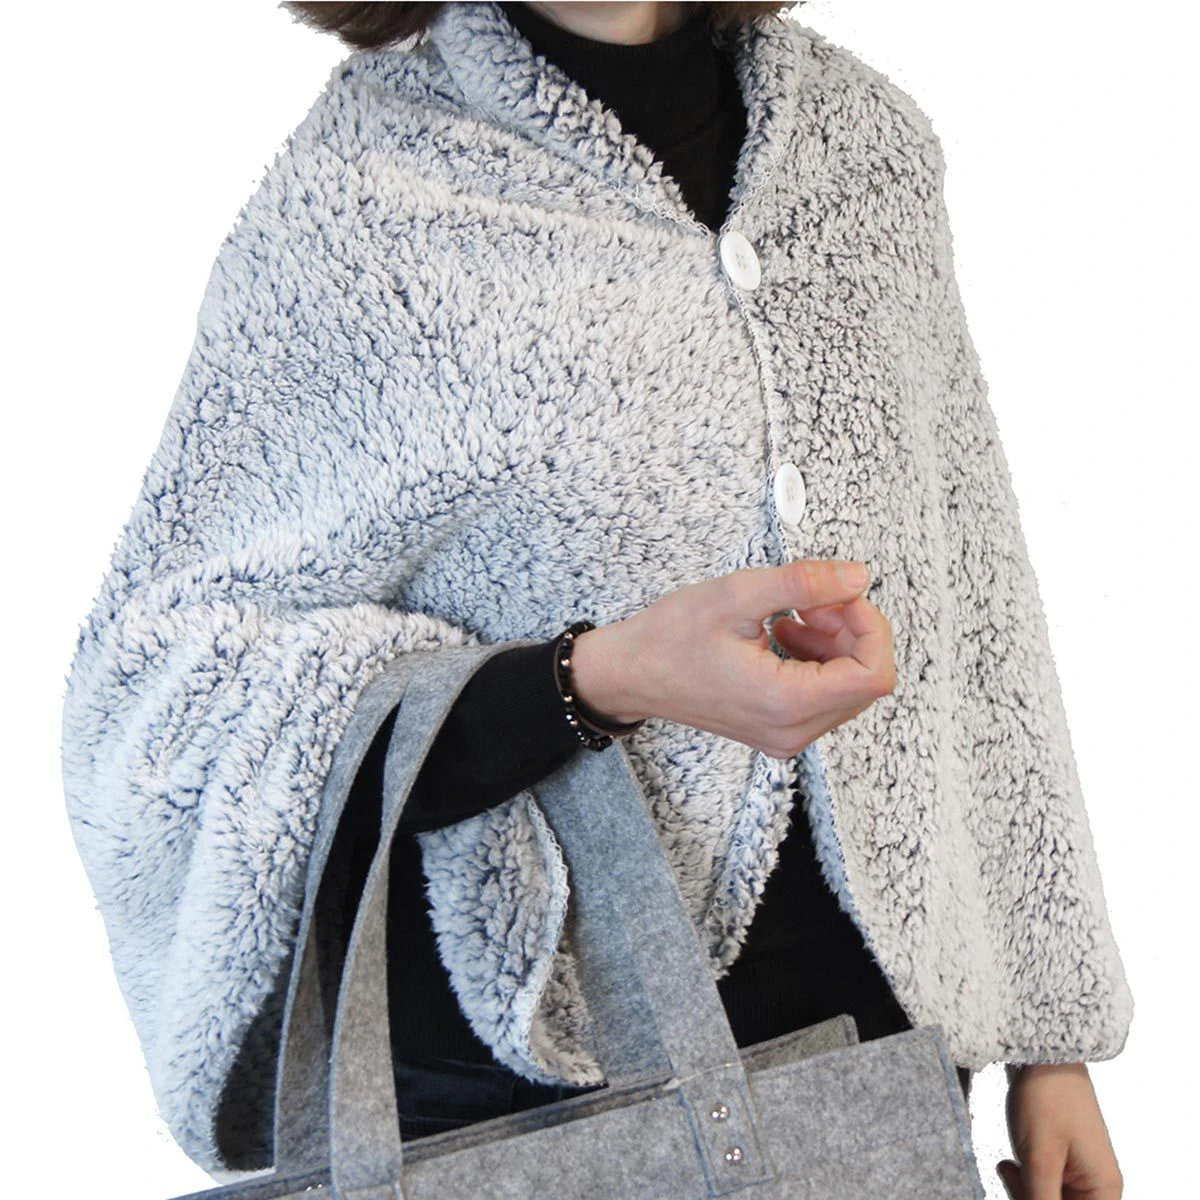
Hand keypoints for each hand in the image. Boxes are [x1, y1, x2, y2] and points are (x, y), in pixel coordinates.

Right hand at [571, 559, 894, 758]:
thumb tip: (857, 577)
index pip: (872, 674)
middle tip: (812, 600)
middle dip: (851, 630)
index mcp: (785, 703)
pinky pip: (825, 696)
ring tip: (793, 614)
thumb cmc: (670, 638)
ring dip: (835, 642)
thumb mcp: (737, 595)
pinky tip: (785, 633)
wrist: (629, 674)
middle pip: (865, 682)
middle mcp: (792, 731)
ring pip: (848, 688)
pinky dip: (818, 659)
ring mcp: (786, 736)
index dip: (869, 625)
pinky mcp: (779, 729)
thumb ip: (804, 583)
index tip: (839, 594)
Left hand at [996, 1063, 1123, 1198]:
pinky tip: (1010, 1163)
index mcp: (1104, 1190)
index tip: (1025, 1194)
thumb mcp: (1039, 1159)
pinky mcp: (1065, 1162)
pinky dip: (1025, 1179)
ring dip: (1024, 1191)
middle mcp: (1099, 1186)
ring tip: (1009, 1166)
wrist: (1042, 1054)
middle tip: (1012, 1176)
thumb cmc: (1046, 1100)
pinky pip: (1046, 1185)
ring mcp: (1082, 1173)